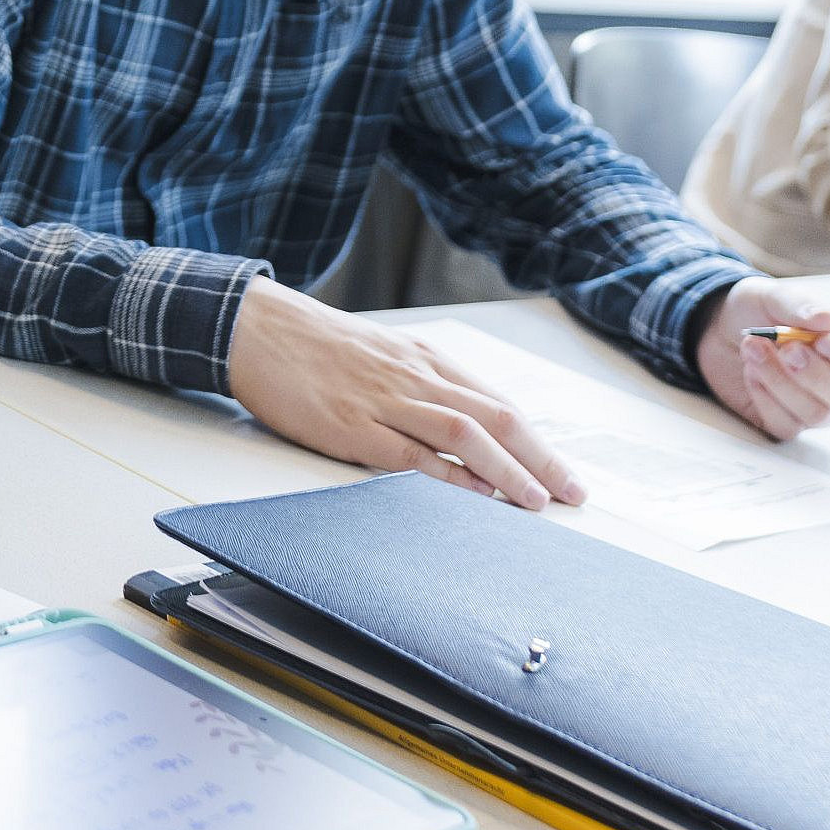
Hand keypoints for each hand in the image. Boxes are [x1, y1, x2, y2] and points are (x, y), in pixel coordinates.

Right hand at [223, 277, 581, 508]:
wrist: (256, 328)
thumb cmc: (317, 344)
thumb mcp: (382, 352)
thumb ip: (422, 384)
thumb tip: (464, 424)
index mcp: (425, 358)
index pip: (497, 403)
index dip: (537, 441)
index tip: (564, 472)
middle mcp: (415, 376)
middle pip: (495, 417)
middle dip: (541, 459)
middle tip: (573, 494)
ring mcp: (384, 400)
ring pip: (463, 433)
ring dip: (507, 470)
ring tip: (537, 501)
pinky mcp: (351, 426)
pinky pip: (409, 453)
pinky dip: (447, 475)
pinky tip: (473, 494)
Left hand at [695, 279, 829, 440]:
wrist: (717, 328)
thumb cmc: (758, 309)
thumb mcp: (775, 294)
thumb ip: (802, 305)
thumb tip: (828, 321)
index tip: (824, 342)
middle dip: (820, 377)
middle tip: (786, 348)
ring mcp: (818, 407)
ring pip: (819, 415)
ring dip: (782, 381)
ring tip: (753, 347)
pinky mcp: (787, 422)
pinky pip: (786, 425)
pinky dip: (764, 396)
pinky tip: (751, 371)